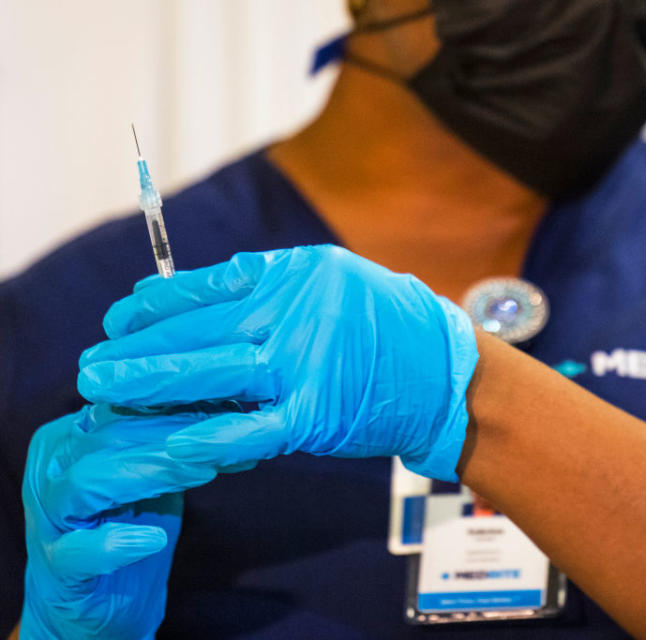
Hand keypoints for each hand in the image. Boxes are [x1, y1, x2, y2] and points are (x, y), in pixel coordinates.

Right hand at [19, 405, 224, 639]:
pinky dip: (115, 543)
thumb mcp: (158, 472)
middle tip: (228, 432)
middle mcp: (52, 467)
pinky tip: (152, 540)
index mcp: (72, 434)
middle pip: (109, 434)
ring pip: (89, 481)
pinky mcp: (56, 565)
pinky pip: (78, 550)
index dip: (178, 401)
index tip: (230, 404)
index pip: (123, 403)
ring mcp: (48, 517)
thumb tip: (235, 410)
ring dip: (150, 473)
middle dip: (175, 432)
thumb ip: (180, 440)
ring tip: (203, 473)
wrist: (102, 598)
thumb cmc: (132, 521)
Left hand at [77, 246, 478, 480]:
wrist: (444, 372)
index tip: (121, 317)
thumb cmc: (388, 326)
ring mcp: (305, 363)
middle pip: (201, 330)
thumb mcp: (334, 281)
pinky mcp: (314, 414)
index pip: (209, 284)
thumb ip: (271, 287)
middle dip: (139, 348)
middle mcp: (297, 311)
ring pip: (212, 374)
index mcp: (296, 273)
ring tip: (105, 392)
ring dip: (153, 386)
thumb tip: (200, 299)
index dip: (158, 304)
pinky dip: (206, 436)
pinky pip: (248, 428)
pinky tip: (167, 441)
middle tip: (92, 362)